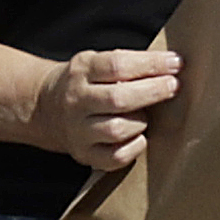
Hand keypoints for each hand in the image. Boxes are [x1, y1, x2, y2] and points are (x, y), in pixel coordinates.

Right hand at [17, 41, 181, 170]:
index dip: (150, 64)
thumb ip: (126, 63)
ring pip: (117, 129)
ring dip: (140, 121)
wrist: (44, 107)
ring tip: (144, 114)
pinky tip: (138, 135)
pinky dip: (134, 147)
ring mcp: (78, 130)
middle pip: (119, 98)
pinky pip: (116, 157)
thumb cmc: (84, 82)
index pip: (117, 65)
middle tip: (173, 86)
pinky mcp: (84, 154)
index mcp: (81, 71)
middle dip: (153, 91)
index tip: (175, 62)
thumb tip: (171, 64)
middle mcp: (76, 101)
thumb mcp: (95, 62)